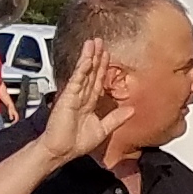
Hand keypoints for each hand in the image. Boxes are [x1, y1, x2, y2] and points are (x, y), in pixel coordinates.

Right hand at [38, 41, 123, 164]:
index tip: (107, 55)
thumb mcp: (102, 130)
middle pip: (91, 73)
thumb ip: (116, 119)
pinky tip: (87, 58)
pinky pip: (77, 80)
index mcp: (88, 103)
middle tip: (100, 42)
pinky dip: (82, 68)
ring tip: (93, 43)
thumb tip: (131, 110)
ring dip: (89, 57)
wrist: (61, 151)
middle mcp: (80, 97)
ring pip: (83, 72)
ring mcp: (73, 95)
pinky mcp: (67, 97)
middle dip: (96, 57)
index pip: (97, 81)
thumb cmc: (75, 143)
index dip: (103, 68)